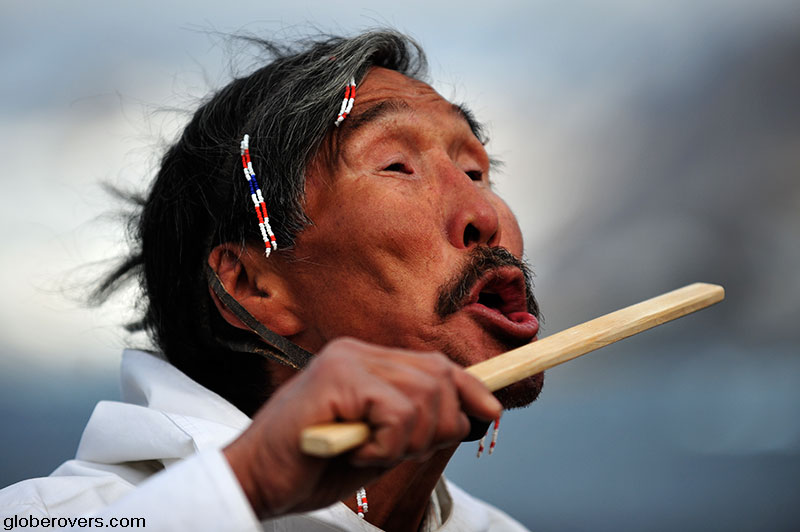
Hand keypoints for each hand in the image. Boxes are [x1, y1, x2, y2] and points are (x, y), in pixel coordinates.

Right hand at [223, 337, 501, 517]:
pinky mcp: (337, 377)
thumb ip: (414, 424)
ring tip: (368, 452)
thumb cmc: (314, 466)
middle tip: (397, 451)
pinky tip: (357, 452)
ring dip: (407, 440)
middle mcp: (357, 351)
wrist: (255, 479)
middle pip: (439, 377)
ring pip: (423, 396)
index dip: (469, 387)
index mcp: (366, 361)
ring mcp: (347, 360)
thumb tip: (468, 415)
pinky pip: (396, 413)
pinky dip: (386, 446)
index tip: (492, 411)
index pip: (435, 364)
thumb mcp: (378, 444)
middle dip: (438, 425)